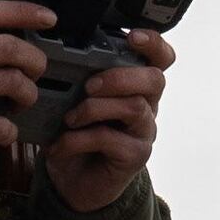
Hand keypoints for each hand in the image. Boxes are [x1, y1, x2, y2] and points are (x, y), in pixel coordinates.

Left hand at [44, 27, 173, 213]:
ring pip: (135, 108)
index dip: (154, 44)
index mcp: (135, 85)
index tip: (133, 37)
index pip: (160, 58)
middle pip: (155, 80)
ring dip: (96, 108)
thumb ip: (78, 79)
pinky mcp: (134, 156)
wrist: (74, 182)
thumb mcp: (74, 101)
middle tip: (89, 86)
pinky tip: (60, 145)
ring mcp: (143, 132)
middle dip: (120, 77)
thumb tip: (58, 56)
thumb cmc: (76, 135)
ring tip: (70, 118)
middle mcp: (147, 106)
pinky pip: (111, 139)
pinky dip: (79, 139)